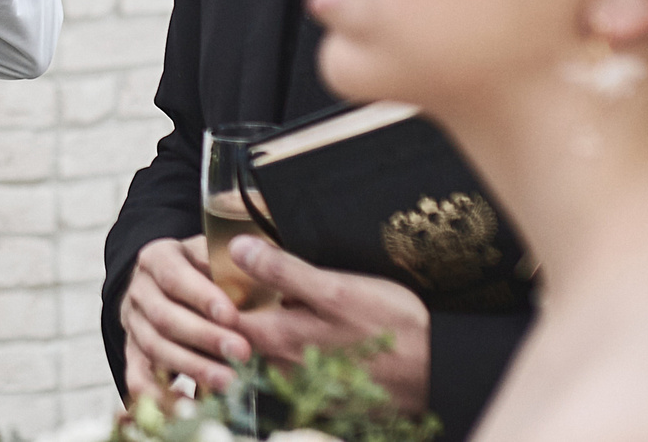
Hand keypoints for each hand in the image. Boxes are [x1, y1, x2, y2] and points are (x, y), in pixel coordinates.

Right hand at [120, 234, 250, 396]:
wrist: (175, 286)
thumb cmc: (208, 272)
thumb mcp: (216, 256)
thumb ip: (229, 264)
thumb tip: (254, 268)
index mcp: (157, 258)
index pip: (175, 276)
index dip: (202, 297)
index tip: (232, 316)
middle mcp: (139, 290)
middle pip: (164, 316)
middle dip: (204, 337)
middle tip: (241, 352)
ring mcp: (133, 323)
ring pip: (154, 348)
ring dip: (192, 367)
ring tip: (228, 381)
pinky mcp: (133, 353)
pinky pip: (137, 378)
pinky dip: (157, 394)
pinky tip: (187, 403)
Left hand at [227, 234, 429, 412]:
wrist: (440, 374)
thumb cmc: (392, 326)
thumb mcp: (337, 289)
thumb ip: (283, 272)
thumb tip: (236, 249)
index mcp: (278, 339)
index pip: (221, 318)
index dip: (208, 294)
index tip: (207, 272)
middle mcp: (281, 368)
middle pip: (236, 341)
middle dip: (227, 317)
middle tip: (232, 287)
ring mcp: (302, 388)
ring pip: (261, 358)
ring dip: (256, 337)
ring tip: (268, 309)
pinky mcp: (322, 399)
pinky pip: (289, 376)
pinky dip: (284, 357)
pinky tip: (305, 336)